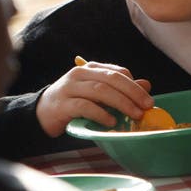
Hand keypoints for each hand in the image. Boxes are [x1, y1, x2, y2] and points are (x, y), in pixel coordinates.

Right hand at [36, 61, 152, 136]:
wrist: (42, 113)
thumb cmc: (74, 102)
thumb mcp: (98, 95)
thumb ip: (120, 89)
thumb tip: (146, 85)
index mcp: (91, 68)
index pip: (118, 72)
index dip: (135, 85)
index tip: (148, 99)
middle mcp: (80, 73)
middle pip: (112, 79)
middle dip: (132, 92)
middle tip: (147, 107)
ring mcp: (70, 87)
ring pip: (100, 90)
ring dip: (121, 103)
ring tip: (134, 115)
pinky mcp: (63, 104)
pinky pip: (85, 106)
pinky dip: (101, 114)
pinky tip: (111, 122)